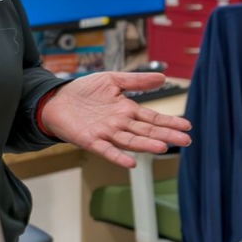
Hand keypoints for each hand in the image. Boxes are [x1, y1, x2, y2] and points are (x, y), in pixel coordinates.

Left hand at [37, 72, 192, 167]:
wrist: (54, 99)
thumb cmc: (82, 91)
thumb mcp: (111, 80)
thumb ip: (136, 81)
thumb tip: (163, 78)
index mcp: (127, 111)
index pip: (153, 117)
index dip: (169, 121)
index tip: (187, 125)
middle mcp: (120, 124)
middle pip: (147, 130)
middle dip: (166, 135)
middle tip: (185, 140)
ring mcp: (106, 133)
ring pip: (131, 140)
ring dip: (146, 145)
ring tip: (163, 147)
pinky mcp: (90, 140)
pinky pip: (106, 150)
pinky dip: (118, 157)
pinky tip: (131, 163)